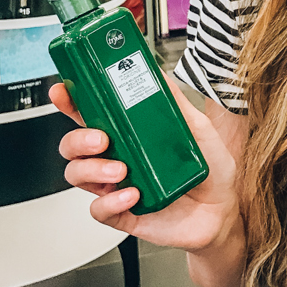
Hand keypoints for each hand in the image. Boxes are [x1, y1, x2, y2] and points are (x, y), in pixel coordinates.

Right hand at [52, 74, 240, 253]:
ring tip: (121, 170)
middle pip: (73, 144)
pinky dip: (111, 202)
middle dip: (78, 138)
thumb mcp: (198, 129)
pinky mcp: (123, 213)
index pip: (90, 114)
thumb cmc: (210, 171)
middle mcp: (117, 158)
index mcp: (129, 134)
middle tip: (101, 138)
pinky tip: (131, 195)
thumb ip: (176, 102)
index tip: (63, 91)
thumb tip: (159, 73)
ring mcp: (116, 186)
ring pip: (78, 174)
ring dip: (92, 169)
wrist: (223, 211)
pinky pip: (99, 209)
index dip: (70, 102)